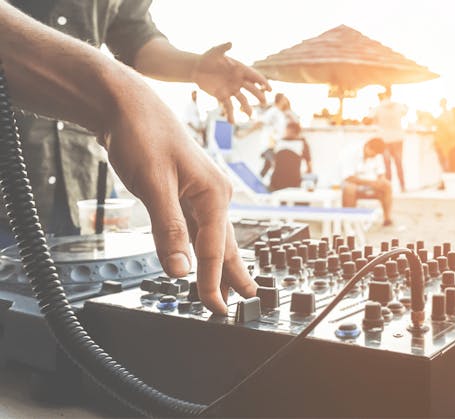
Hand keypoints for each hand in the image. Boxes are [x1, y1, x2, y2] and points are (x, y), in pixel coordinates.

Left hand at [105, 88, 256, 314]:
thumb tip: (181, 270)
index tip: (214, 307)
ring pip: (212, 236)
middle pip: (225, 243)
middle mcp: (213, 194)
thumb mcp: (154, 185)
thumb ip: (169, 230)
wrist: (126, 105)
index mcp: (214, 193)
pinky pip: (196, 226)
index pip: (214, 249)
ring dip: (219, 262)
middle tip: (246, 299)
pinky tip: (199, 256)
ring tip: (231, 284)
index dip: (212, 281)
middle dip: (233, 274)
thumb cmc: (143, 135)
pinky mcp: (184, 191)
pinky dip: (199, 246)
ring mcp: (200, 192)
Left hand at [192, 42, 270, 123]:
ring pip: (242, 100)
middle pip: (252, 89)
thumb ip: (222, 48)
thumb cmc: (207, 58)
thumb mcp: (214, 52)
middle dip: (258, 95)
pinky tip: (231, 122)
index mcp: (240, 70)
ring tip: (249, 116)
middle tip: (264, 101)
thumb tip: (230, 43)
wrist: (196, 68)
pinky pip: (229, 106)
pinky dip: (230, 114)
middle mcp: (238, 81)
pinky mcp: (223, 96)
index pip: (254, 76)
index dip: (262, 82)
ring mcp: (232, 89)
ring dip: (247, 108)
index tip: (269, 88)